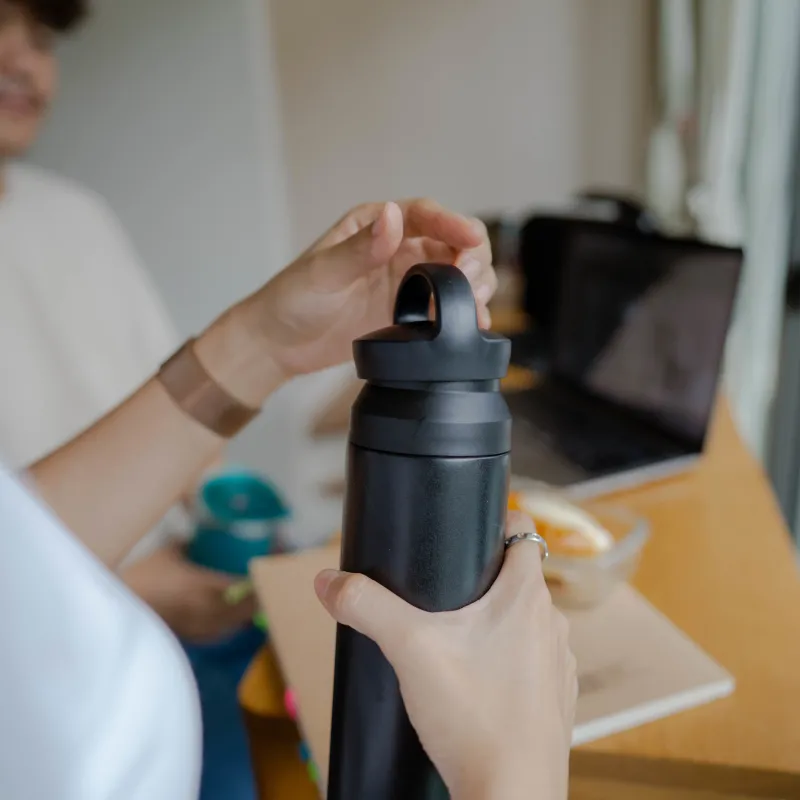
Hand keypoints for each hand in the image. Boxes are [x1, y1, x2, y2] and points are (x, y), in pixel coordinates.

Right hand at [123, 544, 255, 643]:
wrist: (116, 609)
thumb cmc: (142, 577)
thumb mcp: (170, 552)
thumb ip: (192, 543)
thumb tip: (206, 534)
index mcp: (206, 587)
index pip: (249, 587)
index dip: (264, 578)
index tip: (272, 565)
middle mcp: (210, 612)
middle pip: (251, 609)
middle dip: (262, 595)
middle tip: (265, 579)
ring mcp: (202, 629)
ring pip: (238, 623)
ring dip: (248, 610)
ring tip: (253, 593)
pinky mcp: (193, 638)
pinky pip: (223, 632)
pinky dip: (232, 621)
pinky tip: (229, 610)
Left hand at [240, 199, 495, 381]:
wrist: (279, 345)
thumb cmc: (292, 300)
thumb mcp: (323, 273)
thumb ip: (360, 248)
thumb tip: (394, 216)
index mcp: (376, 225)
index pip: (426, 215)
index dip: (454, 223)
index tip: (472, 238)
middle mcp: (398, 248)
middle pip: (454, 242)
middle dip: (472, 257)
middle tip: (469, 283)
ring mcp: (407, 282)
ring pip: (459, 273)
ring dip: (475, 286)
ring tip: (474, 307)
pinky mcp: (411, 314)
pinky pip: (449, 307)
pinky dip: (466, 314)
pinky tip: (472, 326)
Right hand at [314, 513, 576, 799]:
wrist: (509, 797)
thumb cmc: (473, 717)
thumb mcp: (408, 648)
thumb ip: (365, 606)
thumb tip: (327, 579)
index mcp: (526, 596)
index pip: (523, 533)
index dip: (496, 524)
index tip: (466, 533)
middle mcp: (553, 624)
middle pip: (520, 580)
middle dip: (484, 581)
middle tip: (442, 594)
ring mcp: (560, 665)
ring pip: (528, 624)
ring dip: (498, 624)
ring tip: (457, 640)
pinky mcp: (556, 701)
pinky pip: (534, 664)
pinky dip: (510, 664)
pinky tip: (478, 684)